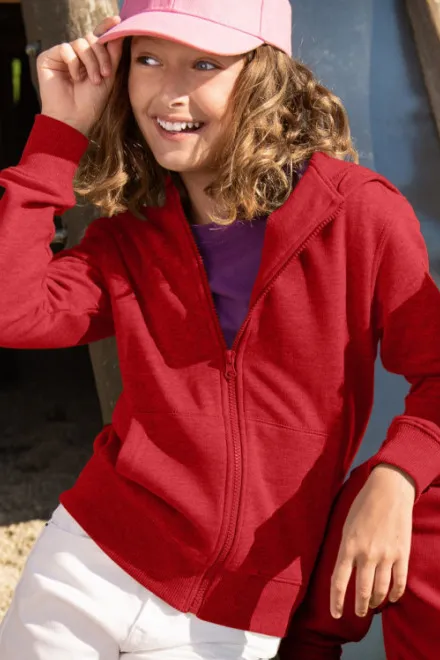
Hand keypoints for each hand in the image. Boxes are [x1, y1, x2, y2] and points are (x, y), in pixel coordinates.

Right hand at [37, 15, 122, 135]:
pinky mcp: (48, 57)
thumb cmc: (91, 103)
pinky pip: (66, 48)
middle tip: (105, 74)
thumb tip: (118, 31)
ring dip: (90, 62)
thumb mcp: (108, 78)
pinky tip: (74, 78)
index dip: (106, 28)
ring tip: (92, 80)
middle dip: (101, 56)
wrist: (74, 119)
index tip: (117, 21)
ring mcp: (62, 56)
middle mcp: (76, 55)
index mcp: (90, 59)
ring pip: (80, 43)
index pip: (98, 38)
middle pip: (91, 39)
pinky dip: (73, 63)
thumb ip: (113, 55)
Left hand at [330, 464, 414, 618]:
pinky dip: (395, 594)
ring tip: (372, 605)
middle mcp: (366, 554)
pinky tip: (391, 598)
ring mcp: (385, 555)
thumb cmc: (363, 505)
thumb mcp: (346, 525)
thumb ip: (345, 548)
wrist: (389, 490)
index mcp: (348, 546)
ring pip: (380, 590)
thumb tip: (343, 569)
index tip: (336, 614)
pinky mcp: (402, 554)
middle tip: (358, 612)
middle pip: (361, 591)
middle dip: (359, 606)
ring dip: (375, 601)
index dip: (336, 601)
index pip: (338, 581)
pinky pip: (399, 582)